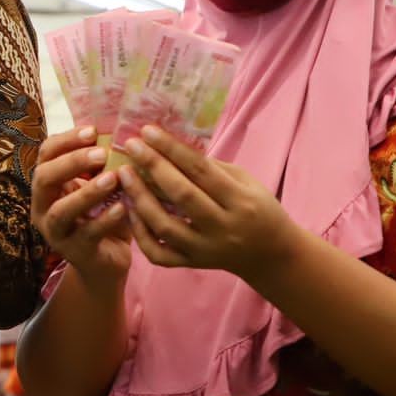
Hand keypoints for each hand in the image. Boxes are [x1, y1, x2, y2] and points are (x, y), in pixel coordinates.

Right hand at [31, 125, 130, 294]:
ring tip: (113, 178)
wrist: (106, 263)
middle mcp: (42, 207)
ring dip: (86, 192)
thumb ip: (99, 165)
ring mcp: (55, 233)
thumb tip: (118, 131)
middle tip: (101, 153)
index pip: (45, 154)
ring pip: (60, 210)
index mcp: (47, 185)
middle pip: (43, 179)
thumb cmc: (102, 216)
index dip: (66, 140)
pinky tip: (123, 208)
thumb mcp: (97, 186)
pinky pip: (86, 235)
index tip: (92, 131)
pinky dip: (104, 220)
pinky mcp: (74, 253)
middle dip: (71, 163)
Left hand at [116, 126, 300, 281]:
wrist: (270, 255)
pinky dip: (140, 233)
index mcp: (241, 201)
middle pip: (181, 195)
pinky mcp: (192, 264)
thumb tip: (171, 147)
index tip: (148, 131)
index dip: (172, 149)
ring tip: (124, 174)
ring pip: (165, 226)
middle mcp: (222, 227)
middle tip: (131, 145)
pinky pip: (158, 253)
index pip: (201, 170)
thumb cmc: (258, 209)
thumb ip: (212, 168)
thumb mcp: (246, 182)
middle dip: (152, 166)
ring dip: (140, 198)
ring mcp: (205, 249)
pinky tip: (130, 210)